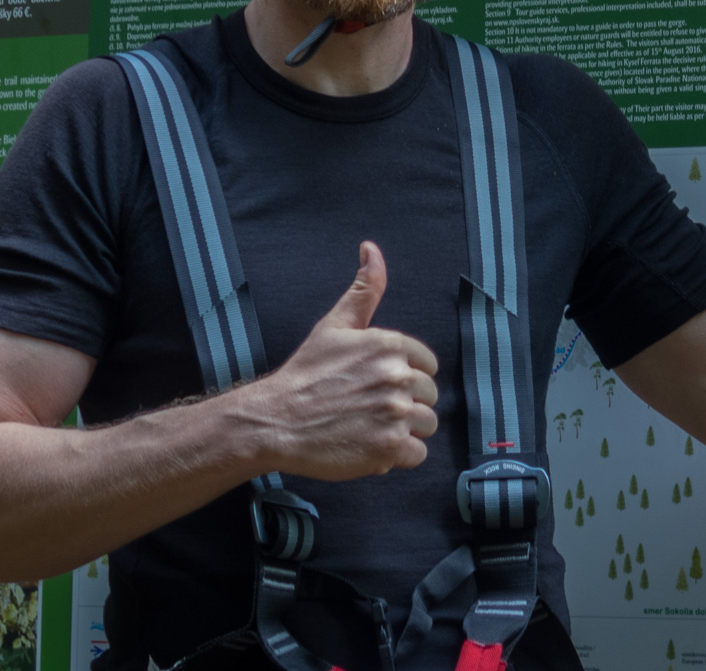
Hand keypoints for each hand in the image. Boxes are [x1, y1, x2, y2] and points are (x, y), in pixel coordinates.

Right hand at [251, 241, 438, 480]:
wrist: (276, 421)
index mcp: (392, 345)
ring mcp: (395, 414)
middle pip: (429, 397)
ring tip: (370, 427)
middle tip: (369, 408)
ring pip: (426, 425)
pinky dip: (397, 456)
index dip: (405, 377)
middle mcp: (399, 377)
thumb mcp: (335, 325)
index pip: (428, 366)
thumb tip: (371, 249)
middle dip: (405, 404)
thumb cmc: (305, 374)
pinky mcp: (389, 448)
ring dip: (403, 431)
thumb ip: (364, 289)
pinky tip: (371, 446)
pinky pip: (417, 455)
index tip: (377, 385)